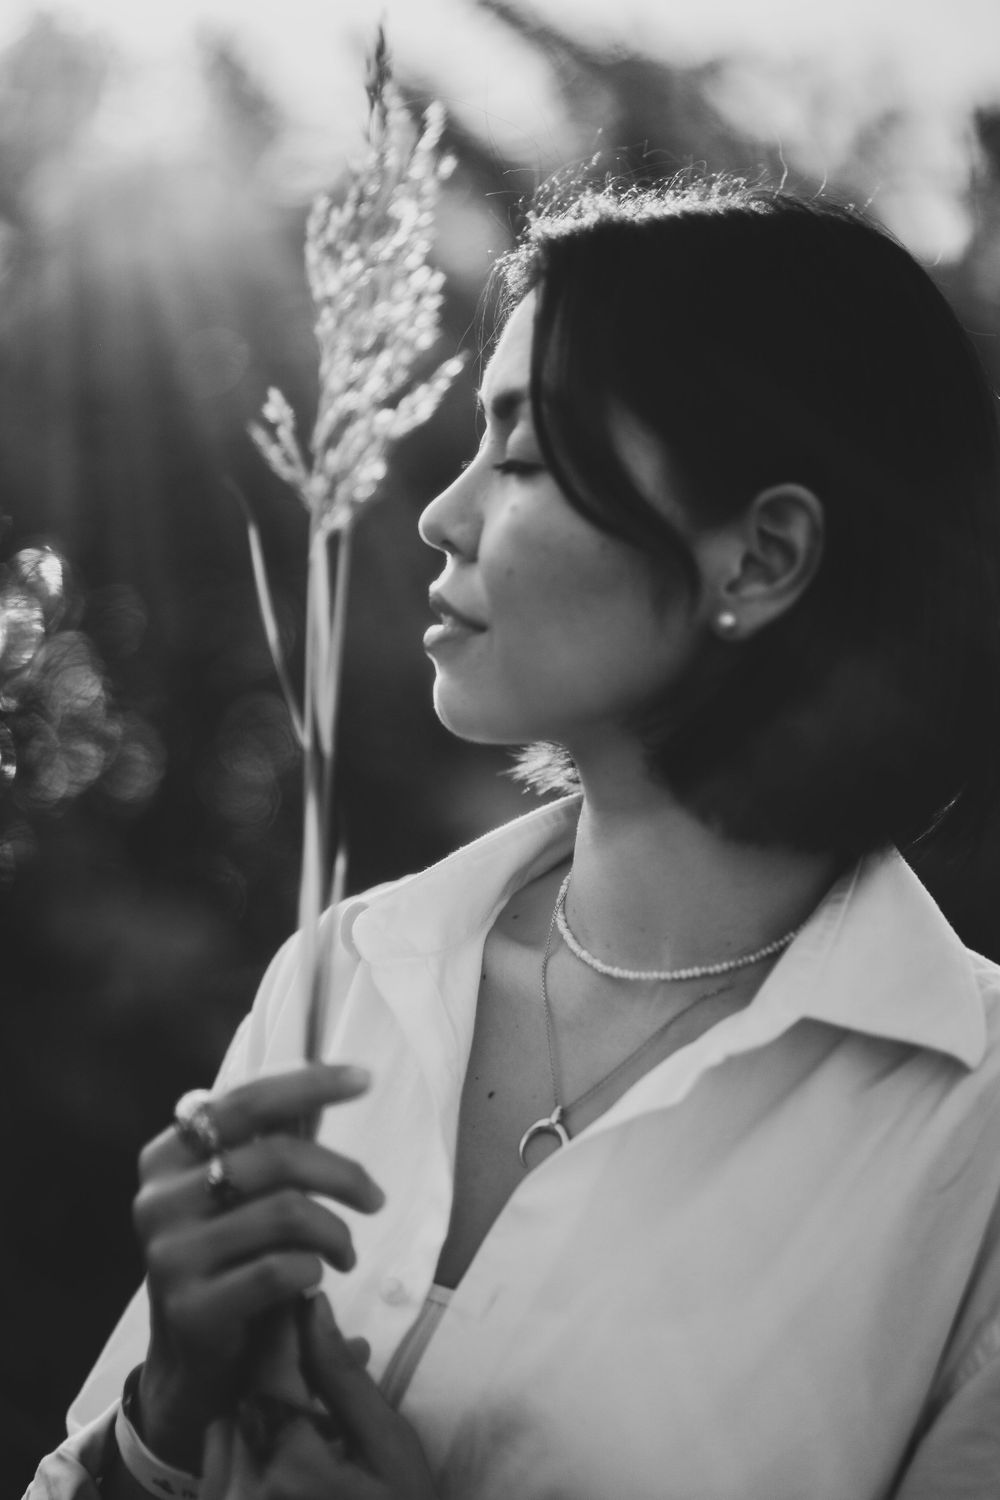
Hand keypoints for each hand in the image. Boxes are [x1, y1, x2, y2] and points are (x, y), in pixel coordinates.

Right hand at [131, 1063, 384, 1469]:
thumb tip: (335, 1081)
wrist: (191, 1363)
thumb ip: (271, 1144)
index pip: (245, 1102)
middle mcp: (158, 1199)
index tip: (365, 1078)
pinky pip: (279, 1270)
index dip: (309, 1084)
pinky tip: (316, 1281)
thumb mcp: (240, 1197)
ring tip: (346, 1252)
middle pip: (276, 1157)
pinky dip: (313, 1270)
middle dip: (343, 1173)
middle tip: (376, 1198)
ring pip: (286, 1213)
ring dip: (335, 1232)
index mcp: (167, 1156)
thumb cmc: (229, 1260)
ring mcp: (168, 1254)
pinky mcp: (190, 1308)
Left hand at [201, 1296, 437, 1499]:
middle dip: (277, 1379)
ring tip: (310, 1435)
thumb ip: (342, 1377)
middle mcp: (245, 1493)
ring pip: (227, 1433)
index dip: (283, 1332)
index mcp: (289, 1465)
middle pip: (244, 1401)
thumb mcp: (387, 1444)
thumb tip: (312, 1309)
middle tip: (317, 1383)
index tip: (299, 1307)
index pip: (270, 1372)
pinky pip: (219, 1473)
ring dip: (260, 1419)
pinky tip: (291, 1469)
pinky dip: (247, 1455)